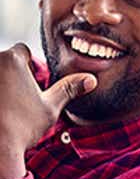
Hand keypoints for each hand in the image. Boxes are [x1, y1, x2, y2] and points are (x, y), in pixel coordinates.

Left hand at [0, 43, 96, 158]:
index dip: (27, 67)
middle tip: (14, 101)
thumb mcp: (50, 107)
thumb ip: (69, 89)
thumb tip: (91, 80)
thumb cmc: (22, 128)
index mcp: (11, 60)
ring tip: (3, 109)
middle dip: (9, 77)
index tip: (27, 86)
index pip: (22, 51)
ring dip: (0, 87)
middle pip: (3, 62)